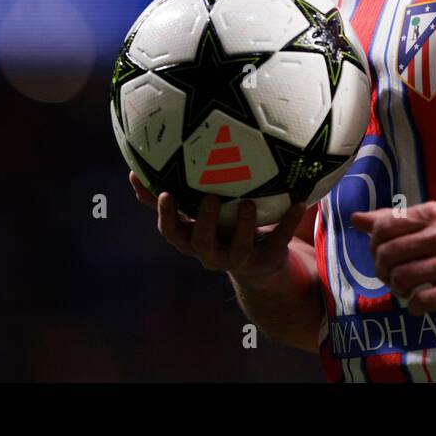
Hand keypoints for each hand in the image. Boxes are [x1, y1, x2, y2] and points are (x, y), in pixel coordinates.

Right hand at [129, 172, 306, 281]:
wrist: (258, 265)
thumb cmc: (220, 228)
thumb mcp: (195, 215)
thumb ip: (171, 197)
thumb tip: (134, 170)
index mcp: (193, 240)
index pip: (172, 231)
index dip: (167, 215)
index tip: (166, 193)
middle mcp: (212, 253)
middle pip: (201, 243)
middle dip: (203, 222)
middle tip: (208, 198)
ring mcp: (240, 258)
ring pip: (238, 248)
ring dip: (242, 227)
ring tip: (247, 203)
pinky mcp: (267, 258)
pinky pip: (280, 239)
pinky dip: (288, 221)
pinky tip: (301, 202)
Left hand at [350, 200, 435, 316]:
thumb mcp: (432, 224)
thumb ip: (393, 221)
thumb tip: (355, 218)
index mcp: (432, 215)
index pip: (382, 227)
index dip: (374, 247)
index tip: (384, 257)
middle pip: (387, 254)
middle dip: (382, 271)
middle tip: (392, 278)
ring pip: (401, 278)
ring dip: (398, 290)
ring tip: (408, 291)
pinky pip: (422, 301)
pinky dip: (415, 306)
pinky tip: (422, 304)